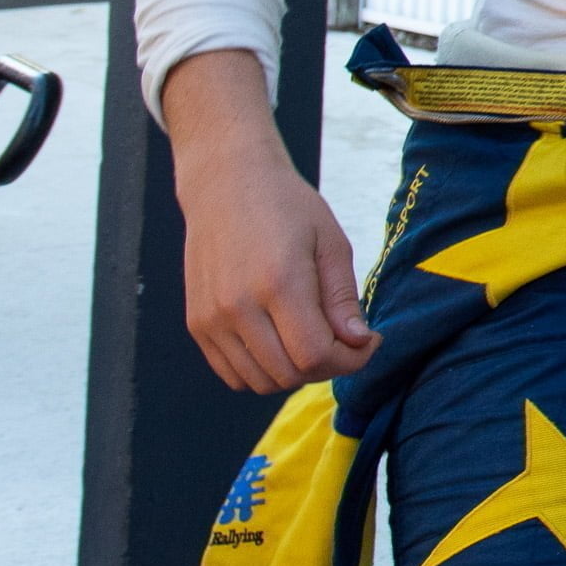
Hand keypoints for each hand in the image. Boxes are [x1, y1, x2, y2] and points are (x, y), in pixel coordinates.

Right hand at [168, 48, 378, 390]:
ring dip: (295, 372)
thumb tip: (359, 342)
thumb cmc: (286, 206)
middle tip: (346, 341)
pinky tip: (283, 342)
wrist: (225, 183)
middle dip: (328, 367)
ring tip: (314, 339)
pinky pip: (233, 373)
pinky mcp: (196, 324)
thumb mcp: (330, 241)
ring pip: (260, 381)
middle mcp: (237, 307)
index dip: (351, 360)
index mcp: (278, 283)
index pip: (316, 355)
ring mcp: (211, 319)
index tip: (369, 342)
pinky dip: (263, 370)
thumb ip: (342, 297)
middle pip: (289, 374)